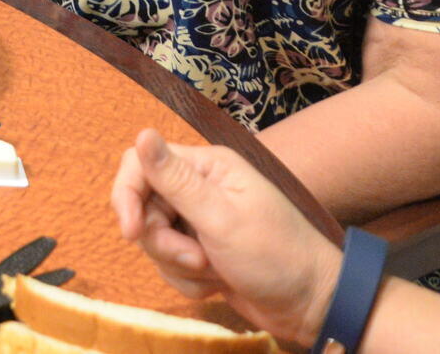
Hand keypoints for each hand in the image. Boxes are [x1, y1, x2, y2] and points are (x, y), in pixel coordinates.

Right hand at [109, 131, 340, 347]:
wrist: (312, 307)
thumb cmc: (275, 257)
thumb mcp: (222, 219)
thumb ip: (176, 180)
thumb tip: (142, 133)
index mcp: (206, 167)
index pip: (139, 164)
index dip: (127, 196)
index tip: (132, 231)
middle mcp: (198, 188)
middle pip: (144, 207)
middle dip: (163, 241)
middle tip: (197, 260)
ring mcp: (198, 222)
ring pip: (154, 240)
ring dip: (178, 264)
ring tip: (214, 272)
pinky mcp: (200, 252)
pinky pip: (168, 264)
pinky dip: (188, 280)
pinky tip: (217, 284)